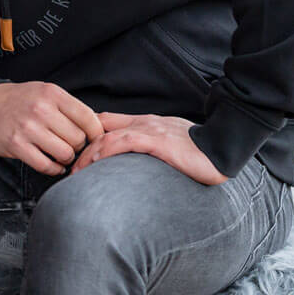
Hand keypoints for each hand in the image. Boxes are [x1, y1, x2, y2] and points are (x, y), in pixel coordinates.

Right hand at [0, 81, 103, 175]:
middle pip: (78, 138)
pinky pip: (45, 165)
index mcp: (52, 93)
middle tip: (70, 145)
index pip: (88, 117)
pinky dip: (53, 169)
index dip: (96, 133)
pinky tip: (52, 164)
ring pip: (64, 153)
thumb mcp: (46, 93)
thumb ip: (70, 107)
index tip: (95, 139)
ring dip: (66, 158)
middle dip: (78, 146)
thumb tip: (100, 128)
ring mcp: (27, 128)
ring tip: (60, 154)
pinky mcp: (16, 145)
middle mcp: (40, 109)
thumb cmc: (21, 101)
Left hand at [71, 113, 228, 184]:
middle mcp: (143, 123)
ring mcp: (150, 130)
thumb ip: (148, 149)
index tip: (75, 156)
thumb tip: (128, 165)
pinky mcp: (158, 140)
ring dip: (87, 155)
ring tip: (76, 172)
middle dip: (80, 150)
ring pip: (107, 136)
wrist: (224, 146)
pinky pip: (125, 142)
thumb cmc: (198, 150)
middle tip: (68, 170)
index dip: (86, 136)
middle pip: (99, 130)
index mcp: (144, 123)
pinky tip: (96, 162)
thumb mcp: (168, 145)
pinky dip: (107, 151)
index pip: (105, 122)